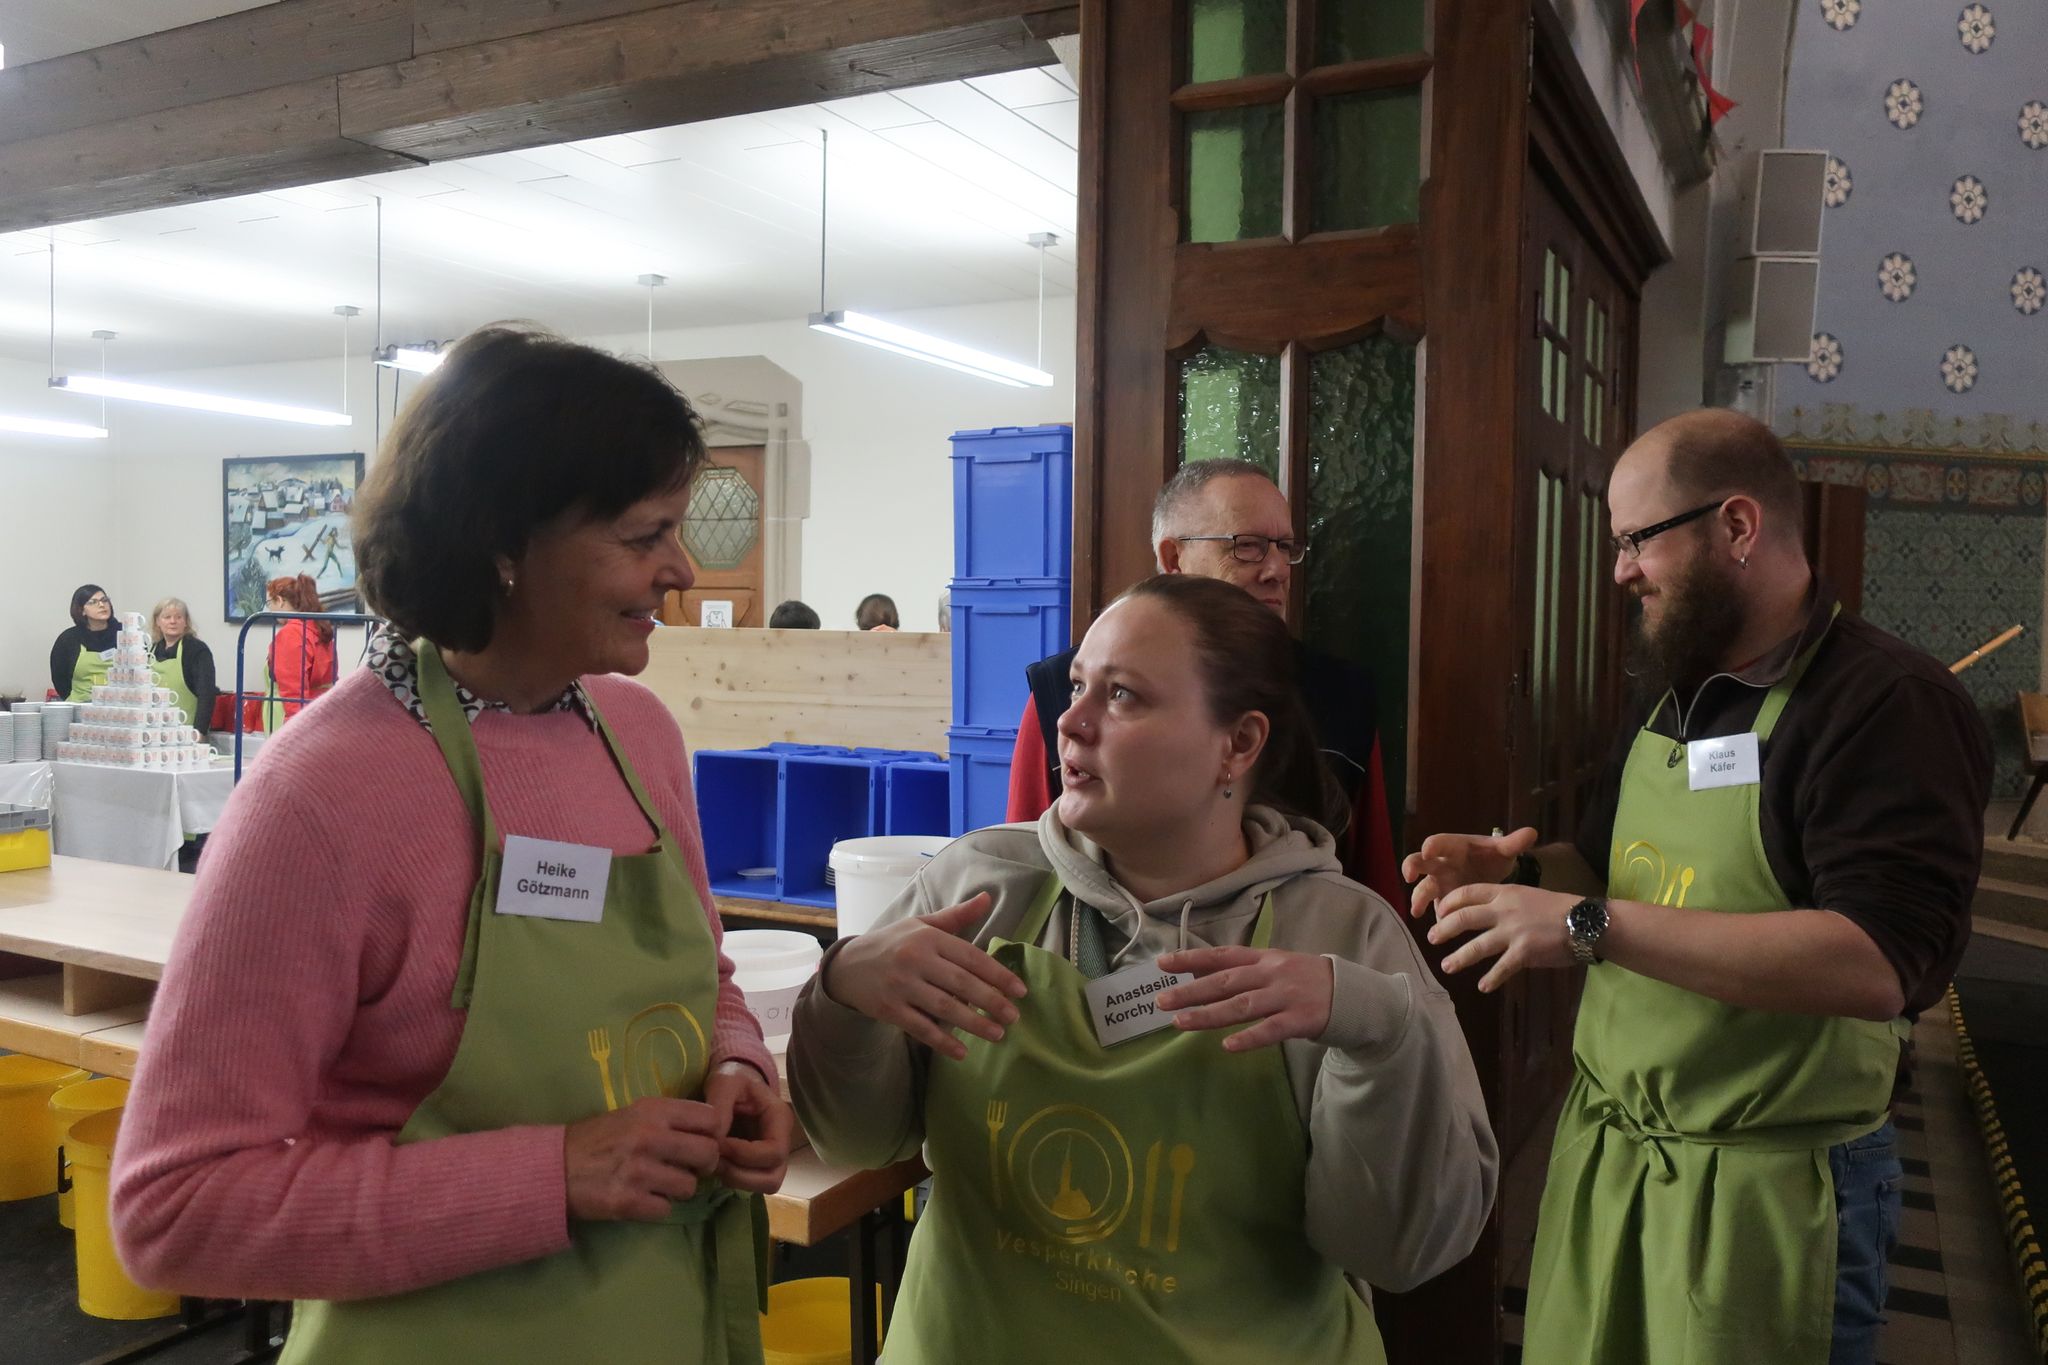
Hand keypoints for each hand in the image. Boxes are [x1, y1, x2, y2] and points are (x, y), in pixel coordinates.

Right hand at [563, 1096, 726, 1221]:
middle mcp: (649, 1137)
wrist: (553, 1168)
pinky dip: (656, 1208)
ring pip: (689, 1187)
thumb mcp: (632, 1114)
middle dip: (705, 1166)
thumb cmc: (598, 1139)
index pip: (711, 1118)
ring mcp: (639, 1170)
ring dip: (677, 1190)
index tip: (705, 1142)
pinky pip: (665, 1210)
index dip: (715, 1134)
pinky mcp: (628, 1201)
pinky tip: (640, 1199)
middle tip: (690, 1169)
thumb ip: (669, 1119)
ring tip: (658, 1184)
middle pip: (708, 1153)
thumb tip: (711, 1133)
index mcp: (653, 1111)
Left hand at [705, 1064, 794, 1194]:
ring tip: (713, 1164)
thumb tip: (715, 1140)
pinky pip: (751, 1185)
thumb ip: (719, 1106)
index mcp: (780, 1120)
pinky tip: (714, 1164)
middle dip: (740, 1174)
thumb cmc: (732, 1078)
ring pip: (764, 1185)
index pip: (775, 1152)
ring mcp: (770, 1157)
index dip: (745, 1155)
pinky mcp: (756, 1165)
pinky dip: (731, 1180)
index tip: (719, 1145)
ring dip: (736, 1181)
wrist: (733, 1080)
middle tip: (714, 1160)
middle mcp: (781, 1142)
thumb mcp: (724, 1082)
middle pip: (773, 1177)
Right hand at [823, 892, 1025, 1060]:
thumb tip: (988, 898)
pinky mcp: (888, 1009)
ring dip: (973, 1024)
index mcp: (929, 937)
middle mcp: (915, 959)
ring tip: (998, 1034)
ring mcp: (901, 985)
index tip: (1020, 991)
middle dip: (991, 1001)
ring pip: (944, 1007)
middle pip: (961, 983)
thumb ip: (956, 916)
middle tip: (1014, 1017)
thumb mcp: (922, 925)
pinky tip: (962, 1052)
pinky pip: (920, 1028)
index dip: (998, 975)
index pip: (971, 957)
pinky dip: (942, 1041)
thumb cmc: (893, 943)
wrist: (848, 966)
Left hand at [1153, 947, 1333, 1051]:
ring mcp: (1287, 996)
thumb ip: (1244, 970)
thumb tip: (1201, 974)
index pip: (1221, 955)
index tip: (1162, 964)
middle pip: (1226, 981)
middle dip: (1191, 991)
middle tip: (1161, 1001)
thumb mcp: (1275, 966)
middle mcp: (1272, 974)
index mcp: (1264, 958)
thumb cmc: (1306, 981)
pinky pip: (1271, 1030)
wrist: (1353, 994)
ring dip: (1209, 1015)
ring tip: (1181, 1023)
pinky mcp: (1301, 1019)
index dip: (1191, 958)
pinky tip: (1227, 1045)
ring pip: (1242, 1006)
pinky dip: (1249, 1037)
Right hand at [1402, 826, 1537, 919]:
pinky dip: (1434, 917)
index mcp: (1454, 847)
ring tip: (1416, 911)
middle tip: (1408, 875)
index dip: (1432, 846)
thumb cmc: (1492, 858)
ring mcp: (1440, 883)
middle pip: (1420, 861)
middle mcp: (1441, 864)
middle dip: (1412, 867)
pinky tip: (1437, 926)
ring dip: (1419, 898)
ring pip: (1423, 888)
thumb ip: (1513, 843)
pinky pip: (1434, 907)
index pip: (1439, 842)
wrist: (1492, 874)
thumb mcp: (1503, 851)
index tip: (1428, 850)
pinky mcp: (1442, 900)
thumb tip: (1532, 832)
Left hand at [1426, 883, 1579, 991]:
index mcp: (1505, 893)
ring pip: (1476, 946)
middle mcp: (1504, 910)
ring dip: (1459, 958)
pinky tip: (1483, 987)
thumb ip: (1505, 903)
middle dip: (1443, 929)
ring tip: (1447, 966)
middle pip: (1463, 918)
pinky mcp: (1524, 952)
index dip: (1448, 902)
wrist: (1585, 921)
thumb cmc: (1558, 908)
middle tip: (1431, 939)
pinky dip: (1491, 978)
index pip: (1467, 892)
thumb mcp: (1527, 895)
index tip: (1438, 911)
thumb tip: (1486, 914)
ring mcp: (1513, 932)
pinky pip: (1501, 968)